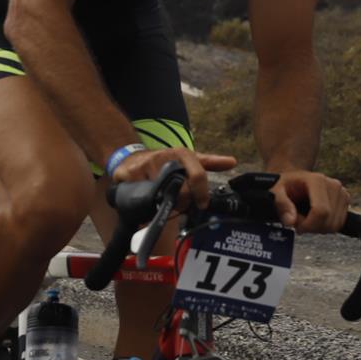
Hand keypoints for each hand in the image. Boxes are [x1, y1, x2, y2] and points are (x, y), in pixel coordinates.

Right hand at [112, 145, 237, 209]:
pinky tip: (145, 198)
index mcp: (181, 153)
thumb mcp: (187, 159)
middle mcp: (164, 156)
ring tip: (162, 201)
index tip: (202, 204)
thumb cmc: (163, 161)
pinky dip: (145, 203)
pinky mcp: (128, 173)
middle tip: (179, 204)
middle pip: (181, 191)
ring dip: (164, 205)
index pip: (198, 175)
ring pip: (161, 198)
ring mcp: (145, 165)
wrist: (130, 157)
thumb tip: (232, 162)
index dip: (202, 194)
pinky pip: (141, 198)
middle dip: (182, 203)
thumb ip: (209, 162)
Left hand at [269, 169, 349, 232]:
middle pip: (329, 221)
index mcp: (317, 180)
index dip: (308, 225)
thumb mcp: (276, 192)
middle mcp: (333, 185)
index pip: (321, 212)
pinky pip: (339, 224)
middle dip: (312, 228)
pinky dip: (326, 227)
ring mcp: (342, 193)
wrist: (295, 180)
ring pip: (335, 225)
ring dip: (318, 228)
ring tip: (305, 219)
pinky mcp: (345, 201)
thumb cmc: (285, 185)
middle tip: (298, 221)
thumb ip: (282, 205)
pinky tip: (314, 219)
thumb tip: (291, 221)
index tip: (296, 226)